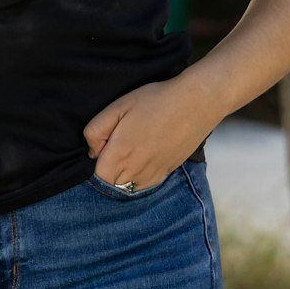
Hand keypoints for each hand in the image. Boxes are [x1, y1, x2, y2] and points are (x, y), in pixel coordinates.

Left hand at [82, 76, 214, 191]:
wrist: (195, 103)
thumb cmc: (155, 100)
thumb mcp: (118, 106)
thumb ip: (96, 131)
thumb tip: (93, 152)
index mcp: (120, 153)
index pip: (98, 176)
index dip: (96, 163)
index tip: (104, 147)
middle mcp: (135, 169)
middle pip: (112, 184)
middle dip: (108, 171)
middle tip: (117, 147)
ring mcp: (153, 173)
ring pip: (128, 188)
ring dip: (123, 176)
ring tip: (132, 151)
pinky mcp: (167, 173)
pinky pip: (145, 185)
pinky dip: (139, 178)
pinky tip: (144, 158)